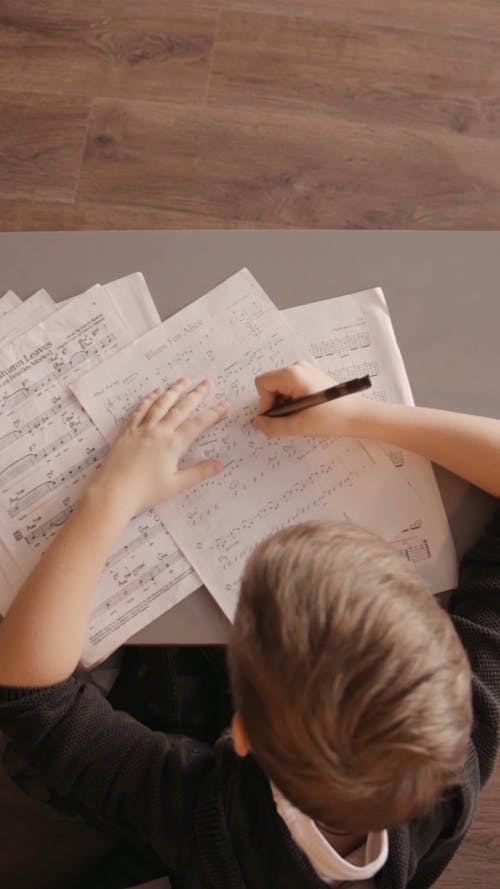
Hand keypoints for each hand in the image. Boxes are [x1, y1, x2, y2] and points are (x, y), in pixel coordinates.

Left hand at [91, 377, 228, 515]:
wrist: (113, 491)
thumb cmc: (145, 491)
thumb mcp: (176, 485)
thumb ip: (199, 473)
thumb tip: (219, 464)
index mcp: (173, 444)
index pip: (198, 424)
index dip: (213, 413)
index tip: (224, 404)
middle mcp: (159, 431)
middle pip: (181, 408)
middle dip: (196, 394)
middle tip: (207, 382)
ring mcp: (142, 429)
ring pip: (161, 404)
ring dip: (174, 391)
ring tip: (184, 380)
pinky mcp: (128, 431)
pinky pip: (141, 410)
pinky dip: (150, 399)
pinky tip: (156, 392)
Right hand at [253, 360, 361, 437]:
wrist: (358, 415)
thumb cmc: (331, 418)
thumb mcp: (298, 425)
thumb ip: (273, 426)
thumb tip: (257, 424)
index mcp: (292, 374)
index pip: (262, 384)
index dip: (264, 403)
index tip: (276, 418)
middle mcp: (297, 367)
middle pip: (270, 385)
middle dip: (275, 404)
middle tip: (290, 419)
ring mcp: (305, 370)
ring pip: (280, 388)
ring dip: (284, 404)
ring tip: (300, 416)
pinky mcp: (311, 377)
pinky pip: (291, 387)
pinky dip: (292, 401)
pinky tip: (305, 411)